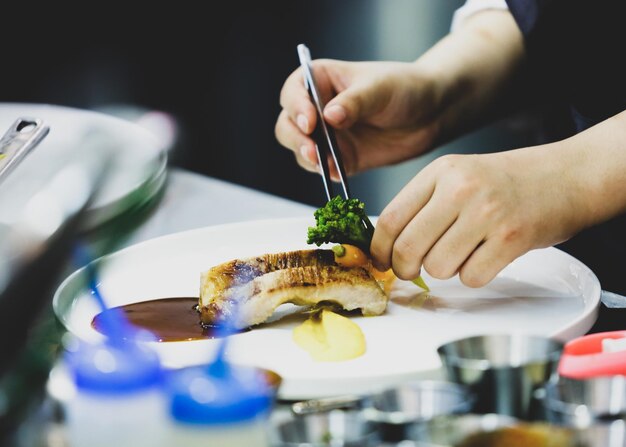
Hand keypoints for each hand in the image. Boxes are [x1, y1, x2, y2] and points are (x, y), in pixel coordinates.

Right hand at [275, 59, 441, 178]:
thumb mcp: (380, 89)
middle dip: (295, 138)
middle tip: (312, 149)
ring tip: (323, 162)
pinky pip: (323, 169)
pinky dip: (326, 173)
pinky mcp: (341, 158)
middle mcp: (318, 108)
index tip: (310, 121)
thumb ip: (354, 102)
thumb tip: (329, 116)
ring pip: (301, 149)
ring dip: (307, 158)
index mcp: (321, 80)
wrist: (431, 114)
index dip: (296, 107)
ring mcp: (328, 136)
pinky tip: (337, 172)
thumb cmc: (405, 88)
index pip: (294, 92)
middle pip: (288, 124)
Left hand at [370, 149, 588, 287]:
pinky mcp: (511, 238)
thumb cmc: (506, 181)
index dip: (379, 249)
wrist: (565, 176)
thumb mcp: (457, 176)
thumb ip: (422, 204)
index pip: (391, 218)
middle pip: (408, 248)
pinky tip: (484, 256)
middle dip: (404, 269)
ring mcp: (487, 213)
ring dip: (445, 270)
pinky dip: (474, 276)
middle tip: (411, 270)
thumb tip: (387, 245)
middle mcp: (460, 189)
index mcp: (440, 172)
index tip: (381, 261)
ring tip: (463, 252)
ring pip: (438, 267)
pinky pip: (472, 277)